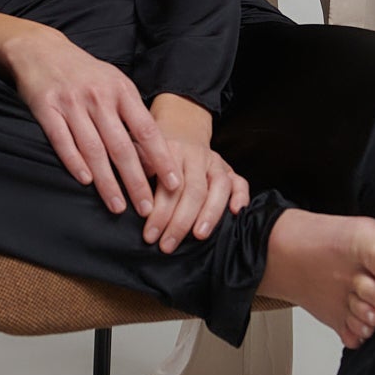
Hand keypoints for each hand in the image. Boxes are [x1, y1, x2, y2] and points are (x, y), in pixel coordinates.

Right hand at [0, 25, 177, 216]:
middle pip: (121, 146)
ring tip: (117, 206)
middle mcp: (98, 96)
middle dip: (135, 181)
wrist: (40, 49)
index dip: (161, 159)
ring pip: (93, 148)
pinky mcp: (46, 108)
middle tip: (145, 208)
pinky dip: (74, 162)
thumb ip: (131, 113)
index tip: (174, 184)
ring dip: (107, 181)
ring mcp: (71, 102)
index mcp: (121, 90)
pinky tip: (85, 182)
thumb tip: (153, 153)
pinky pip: (62, 140)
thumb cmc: (84, 73)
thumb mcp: (114, 83)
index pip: (146, 130)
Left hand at [142, 94, 250, 252]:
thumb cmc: (156, 153)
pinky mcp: (229, 169)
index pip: (168, 186)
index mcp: (171, 150)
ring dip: (209, 214)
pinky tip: (235, 214)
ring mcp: (215, 162)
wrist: (180, 129)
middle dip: (180, 222)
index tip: (150, 235)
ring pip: (220, 187)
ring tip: (198, 236)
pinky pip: (241, 182)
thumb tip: (133, 199)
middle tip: (168, 245)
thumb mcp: (140, 154)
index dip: (159, 213)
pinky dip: (241, 197)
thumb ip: (137, 172)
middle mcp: (196, 155)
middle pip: (194, 190)